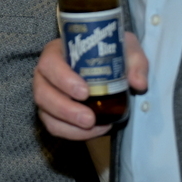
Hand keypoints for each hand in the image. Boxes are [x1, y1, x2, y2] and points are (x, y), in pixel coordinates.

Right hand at [34, 31, 149, 139]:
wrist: (108, 63)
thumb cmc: (110, 52)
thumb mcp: (126, 49)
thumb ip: (135, 62)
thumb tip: (138, 83)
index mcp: (57, 52)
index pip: (50, 64)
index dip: (63, 79)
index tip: (85, 92)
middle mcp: (46, 74)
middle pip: (42, 93)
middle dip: (65, 109)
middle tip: (89, 118)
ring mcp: (47, 95)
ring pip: (46, 114)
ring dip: (68, 125)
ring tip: (93, 127)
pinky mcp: (53, 113)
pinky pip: (55, 127)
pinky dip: (73, 133)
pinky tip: (96, 130)